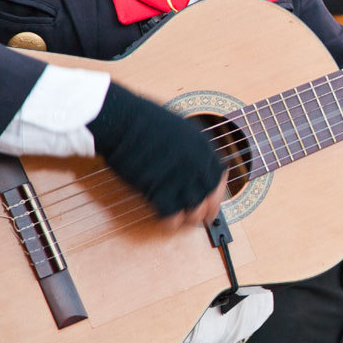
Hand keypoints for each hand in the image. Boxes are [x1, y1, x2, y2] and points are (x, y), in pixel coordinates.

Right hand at [86, 83, 226, 228]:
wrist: (122, 121)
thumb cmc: (143, 120)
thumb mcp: (180, 128)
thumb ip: (192, 147)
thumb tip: (196, 162)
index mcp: (204, 148)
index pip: (220, 178)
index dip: (217, 192)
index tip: (212, 200)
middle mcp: (197, 165)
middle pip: (211, 197)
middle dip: (208, 211)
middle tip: (202, 218)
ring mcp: (180, 179)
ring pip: (196, 211)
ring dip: (190, 218)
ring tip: (183, 219)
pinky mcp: (159, 191)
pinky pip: (172, 217)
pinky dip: (170, 222)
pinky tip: (165, 220)